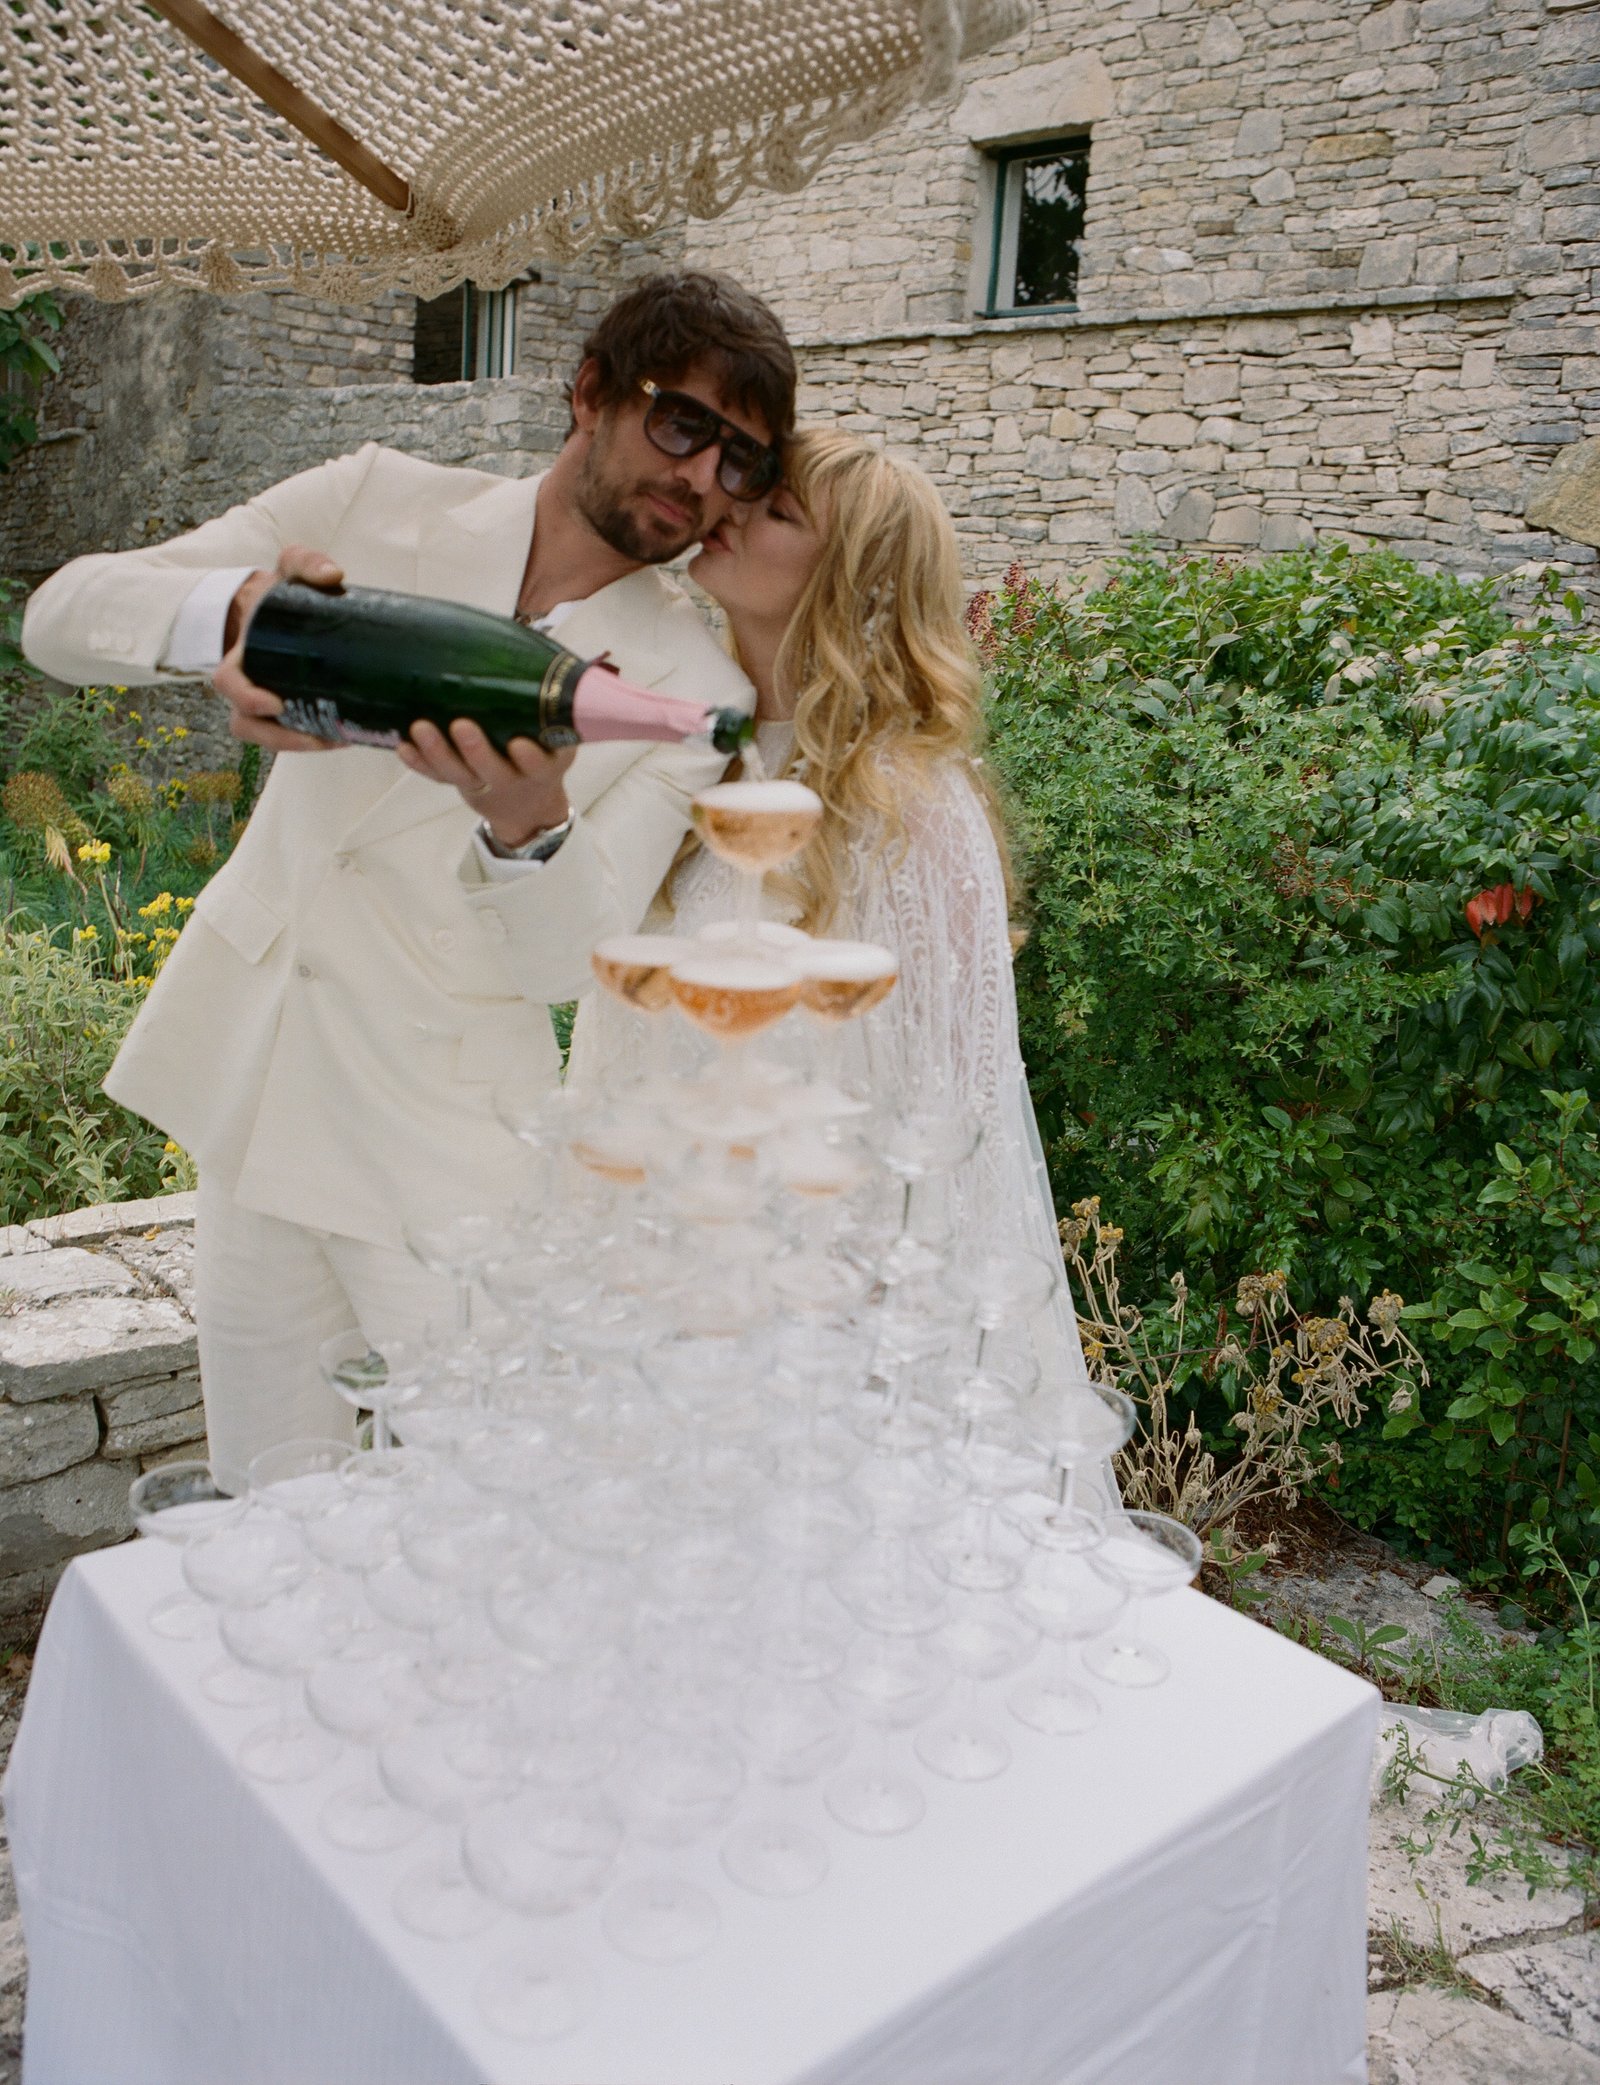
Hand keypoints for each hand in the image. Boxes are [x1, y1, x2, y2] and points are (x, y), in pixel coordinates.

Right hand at [212, 543, 345, 751]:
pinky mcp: (286, 710)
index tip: (273, 703)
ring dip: (299, 745)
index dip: (246, 698)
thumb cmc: (279, 592)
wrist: (278, 606)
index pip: (229, 683)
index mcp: (239, 654)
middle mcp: (246, 684)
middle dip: (280, 737)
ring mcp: (264, 701)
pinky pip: (291, 734)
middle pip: (248, 724)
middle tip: (318, 737)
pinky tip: (345, 737)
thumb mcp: (290, 568)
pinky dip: (314, 740)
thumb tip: (334, 575)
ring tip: (337, 741)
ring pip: (268, 737)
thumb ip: (307, 563)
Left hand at [396, 718, 576, 846]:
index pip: (541, 765)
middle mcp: (514, 778)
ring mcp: (484, 782)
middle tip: (461, 725)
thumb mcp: (558, 735)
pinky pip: (438, 776)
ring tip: (420, 728)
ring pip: (460, 774)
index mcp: (546, 765)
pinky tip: (404, 747)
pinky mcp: (459, 783)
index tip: (519, 745)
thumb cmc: (542, 749)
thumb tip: (528, 631)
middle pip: (494, 771)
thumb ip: (547, 701)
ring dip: (438, 753)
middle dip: (477, 751)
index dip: (530, 759)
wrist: (526, 802)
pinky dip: (420, 763)